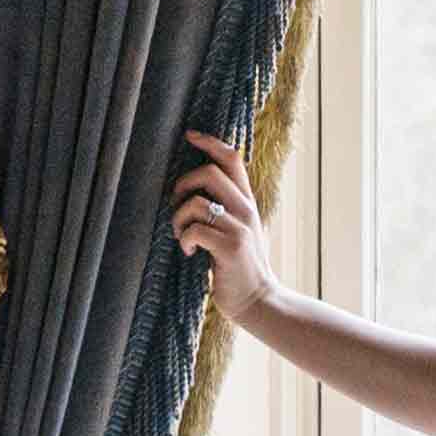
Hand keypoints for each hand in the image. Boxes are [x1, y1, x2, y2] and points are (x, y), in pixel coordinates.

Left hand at [170, 129, 276, 324]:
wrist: (258, 299)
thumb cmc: (240, 265)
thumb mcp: (241, 229)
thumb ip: (227, 207)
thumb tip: (196, 188)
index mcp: (247, 201)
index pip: (232, 158)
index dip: (210, 142)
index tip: (189, 136)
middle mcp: (246, 209)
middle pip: (209, 173)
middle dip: (182, 185)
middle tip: (176, 206)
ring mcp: (239, 227)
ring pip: (196, 203)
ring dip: (178, 219)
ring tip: (181, 236)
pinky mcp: (230, 247)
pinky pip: (195, 230)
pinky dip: (184, 240)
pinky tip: (189, 252)